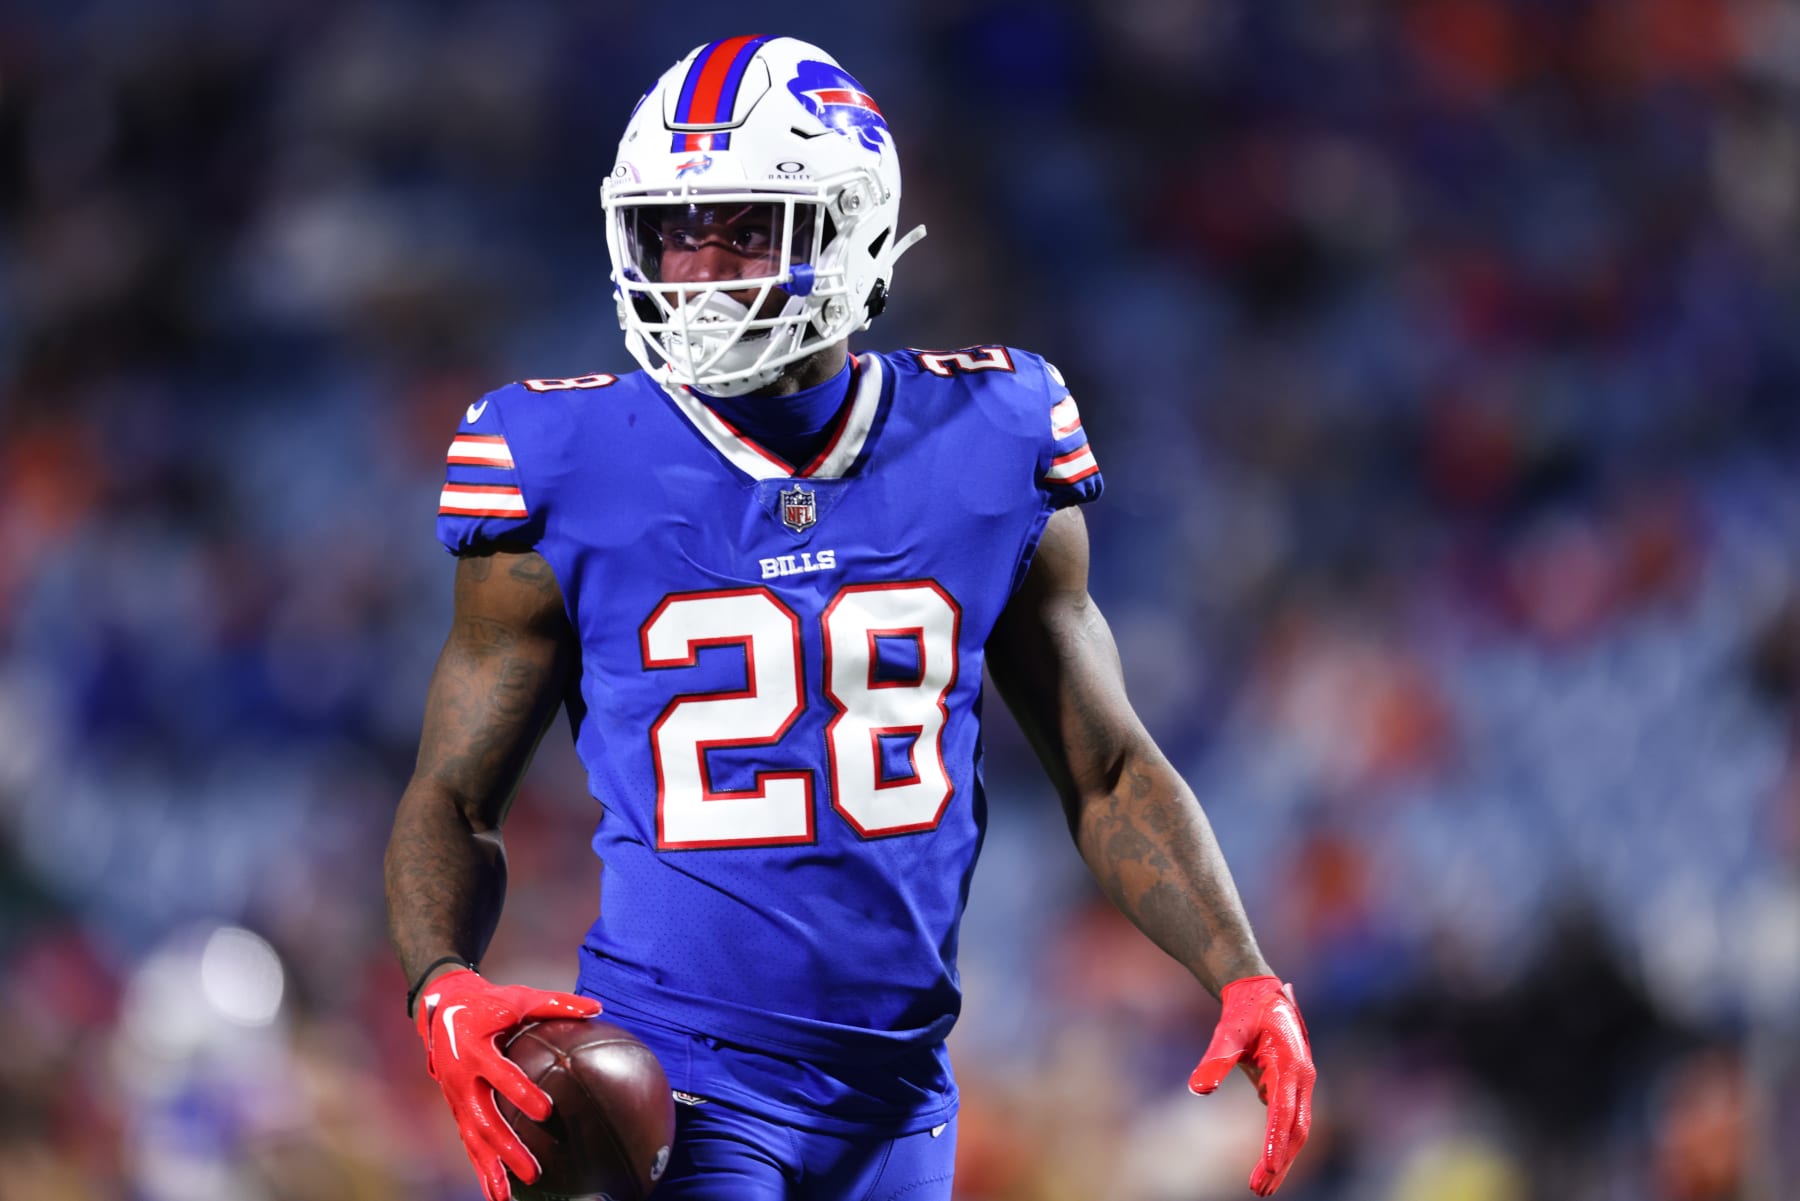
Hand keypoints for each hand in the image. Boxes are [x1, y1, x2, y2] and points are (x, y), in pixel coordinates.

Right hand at [414, 968, 602, 1200]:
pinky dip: (480, 1167)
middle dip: (507, 1147)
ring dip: (490, 1168)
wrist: (442, 1007)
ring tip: (508, 1197)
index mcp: (476, 1048)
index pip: (500, 1074)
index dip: (520, 1092)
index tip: (546, 1111)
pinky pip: (467, 1140)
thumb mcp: (519, 998)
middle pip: (483, 1118)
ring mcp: (455, 1095)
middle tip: (533, 1170)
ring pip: (472, 1138)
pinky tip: (495, 1192)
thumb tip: (597, 1009)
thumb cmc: (489, 1002)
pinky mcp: (456, 1106)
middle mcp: (461, 1076)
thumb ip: (556, 1004)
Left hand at [1188, 975, 1315, 1195]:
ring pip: (1296, 1129)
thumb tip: (1198, 1089)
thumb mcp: (1227, 1032)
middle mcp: (1303, 1077)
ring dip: (1282, 1158)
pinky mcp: (1292, 1089)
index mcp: (1291, 1063)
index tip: (1268, 1167)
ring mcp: (1301, 1085)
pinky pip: (1289, 1122)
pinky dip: (1280, 1144)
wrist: (1259, 994)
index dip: (1276, 1141)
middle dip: (1280, 1161)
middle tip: (1259, 1190)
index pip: (1284, 1111)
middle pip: (1296, 1129)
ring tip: (1262, 1187)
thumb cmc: (1244, 1012)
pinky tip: (1267, 1165)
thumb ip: (1215, 1059)